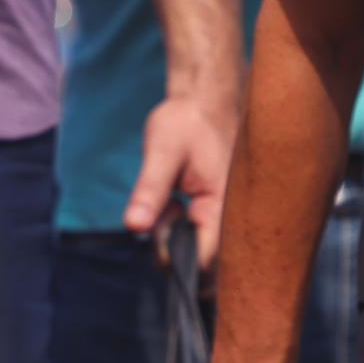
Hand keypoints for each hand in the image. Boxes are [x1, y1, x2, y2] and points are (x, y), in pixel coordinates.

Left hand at [124, 88, 234, 263]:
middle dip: (174, 248)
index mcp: (223, 206)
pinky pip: (194, 236)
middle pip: (201, 262)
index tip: (157, 234)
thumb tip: (135, 227)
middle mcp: (228, 218)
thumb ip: (150, 190)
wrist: (201, 101)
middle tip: (165, 212)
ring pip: (195, 250)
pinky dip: (177, 227)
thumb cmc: (185, 122)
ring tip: (171, 202)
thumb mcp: (162, 151)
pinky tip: (175, 203)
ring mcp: (221, 218)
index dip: (177, 258)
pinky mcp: (212, 214)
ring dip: (174, 236)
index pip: (206, 259)